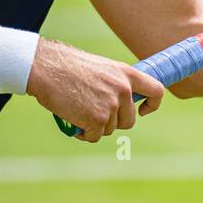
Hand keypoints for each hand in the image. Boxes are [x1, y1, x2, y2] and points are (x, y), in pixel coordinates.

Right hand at [25, 38, 164, 141]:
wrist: (47, 67)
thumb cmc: (68, 66)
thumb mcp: (100, 68)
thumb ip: (114, 83)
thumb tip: (120, 103)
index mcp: (126, 73)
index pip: (156, 91)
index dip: (152, 104)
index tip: (143, 111)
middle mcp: (123, 90)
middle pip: (128, 120)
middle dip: (112, 122)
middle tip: (93, 112)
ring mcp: (111, 105)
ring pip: (109, 129)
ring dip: (94, 126)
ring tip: (78, 111)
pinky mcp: (97, 120)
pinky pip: (94, 137)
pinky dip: (83, 134)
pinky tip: (73, 121)